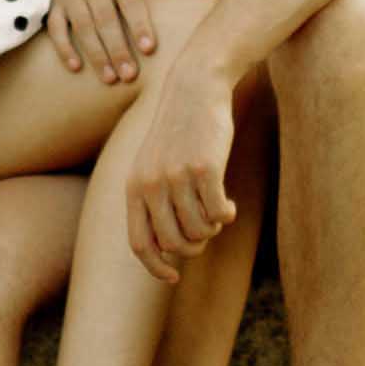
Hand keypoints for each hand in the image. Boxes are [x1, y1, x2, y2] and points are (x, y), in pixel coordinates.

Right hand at [47, 0, 156, 88]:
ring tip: (108, 79)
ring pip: (82, 26)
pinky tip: (75, 68)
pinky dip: (64, 48)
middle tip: (129, 76)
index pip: (131, 2)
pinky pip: (55, 28)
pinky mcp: (54, 5)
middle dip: (117, 48)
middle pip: (106, 18)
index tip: (149, 49)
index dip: (139, 24)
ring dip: (95, 54)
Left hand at [126, 58, 237, 284]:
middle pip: (174, 244)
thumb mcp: (153, 163)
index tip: (172, 278)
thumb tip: (168, 249)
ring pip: (199, 231)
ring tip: (217, 211)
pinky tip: (230, 204)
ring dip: (212, 228)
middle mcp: (151, 185)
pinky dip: (226, 215)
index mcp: (134, 187)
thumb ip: (153, 201)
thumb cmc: (177, 131)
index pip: (140, 244)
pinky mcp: (206, 169)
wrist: (195, 88)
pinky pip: (219, 213)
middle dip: (194, 246)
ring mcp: (178, 177)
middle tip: (206, 231)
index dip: (156, 267)